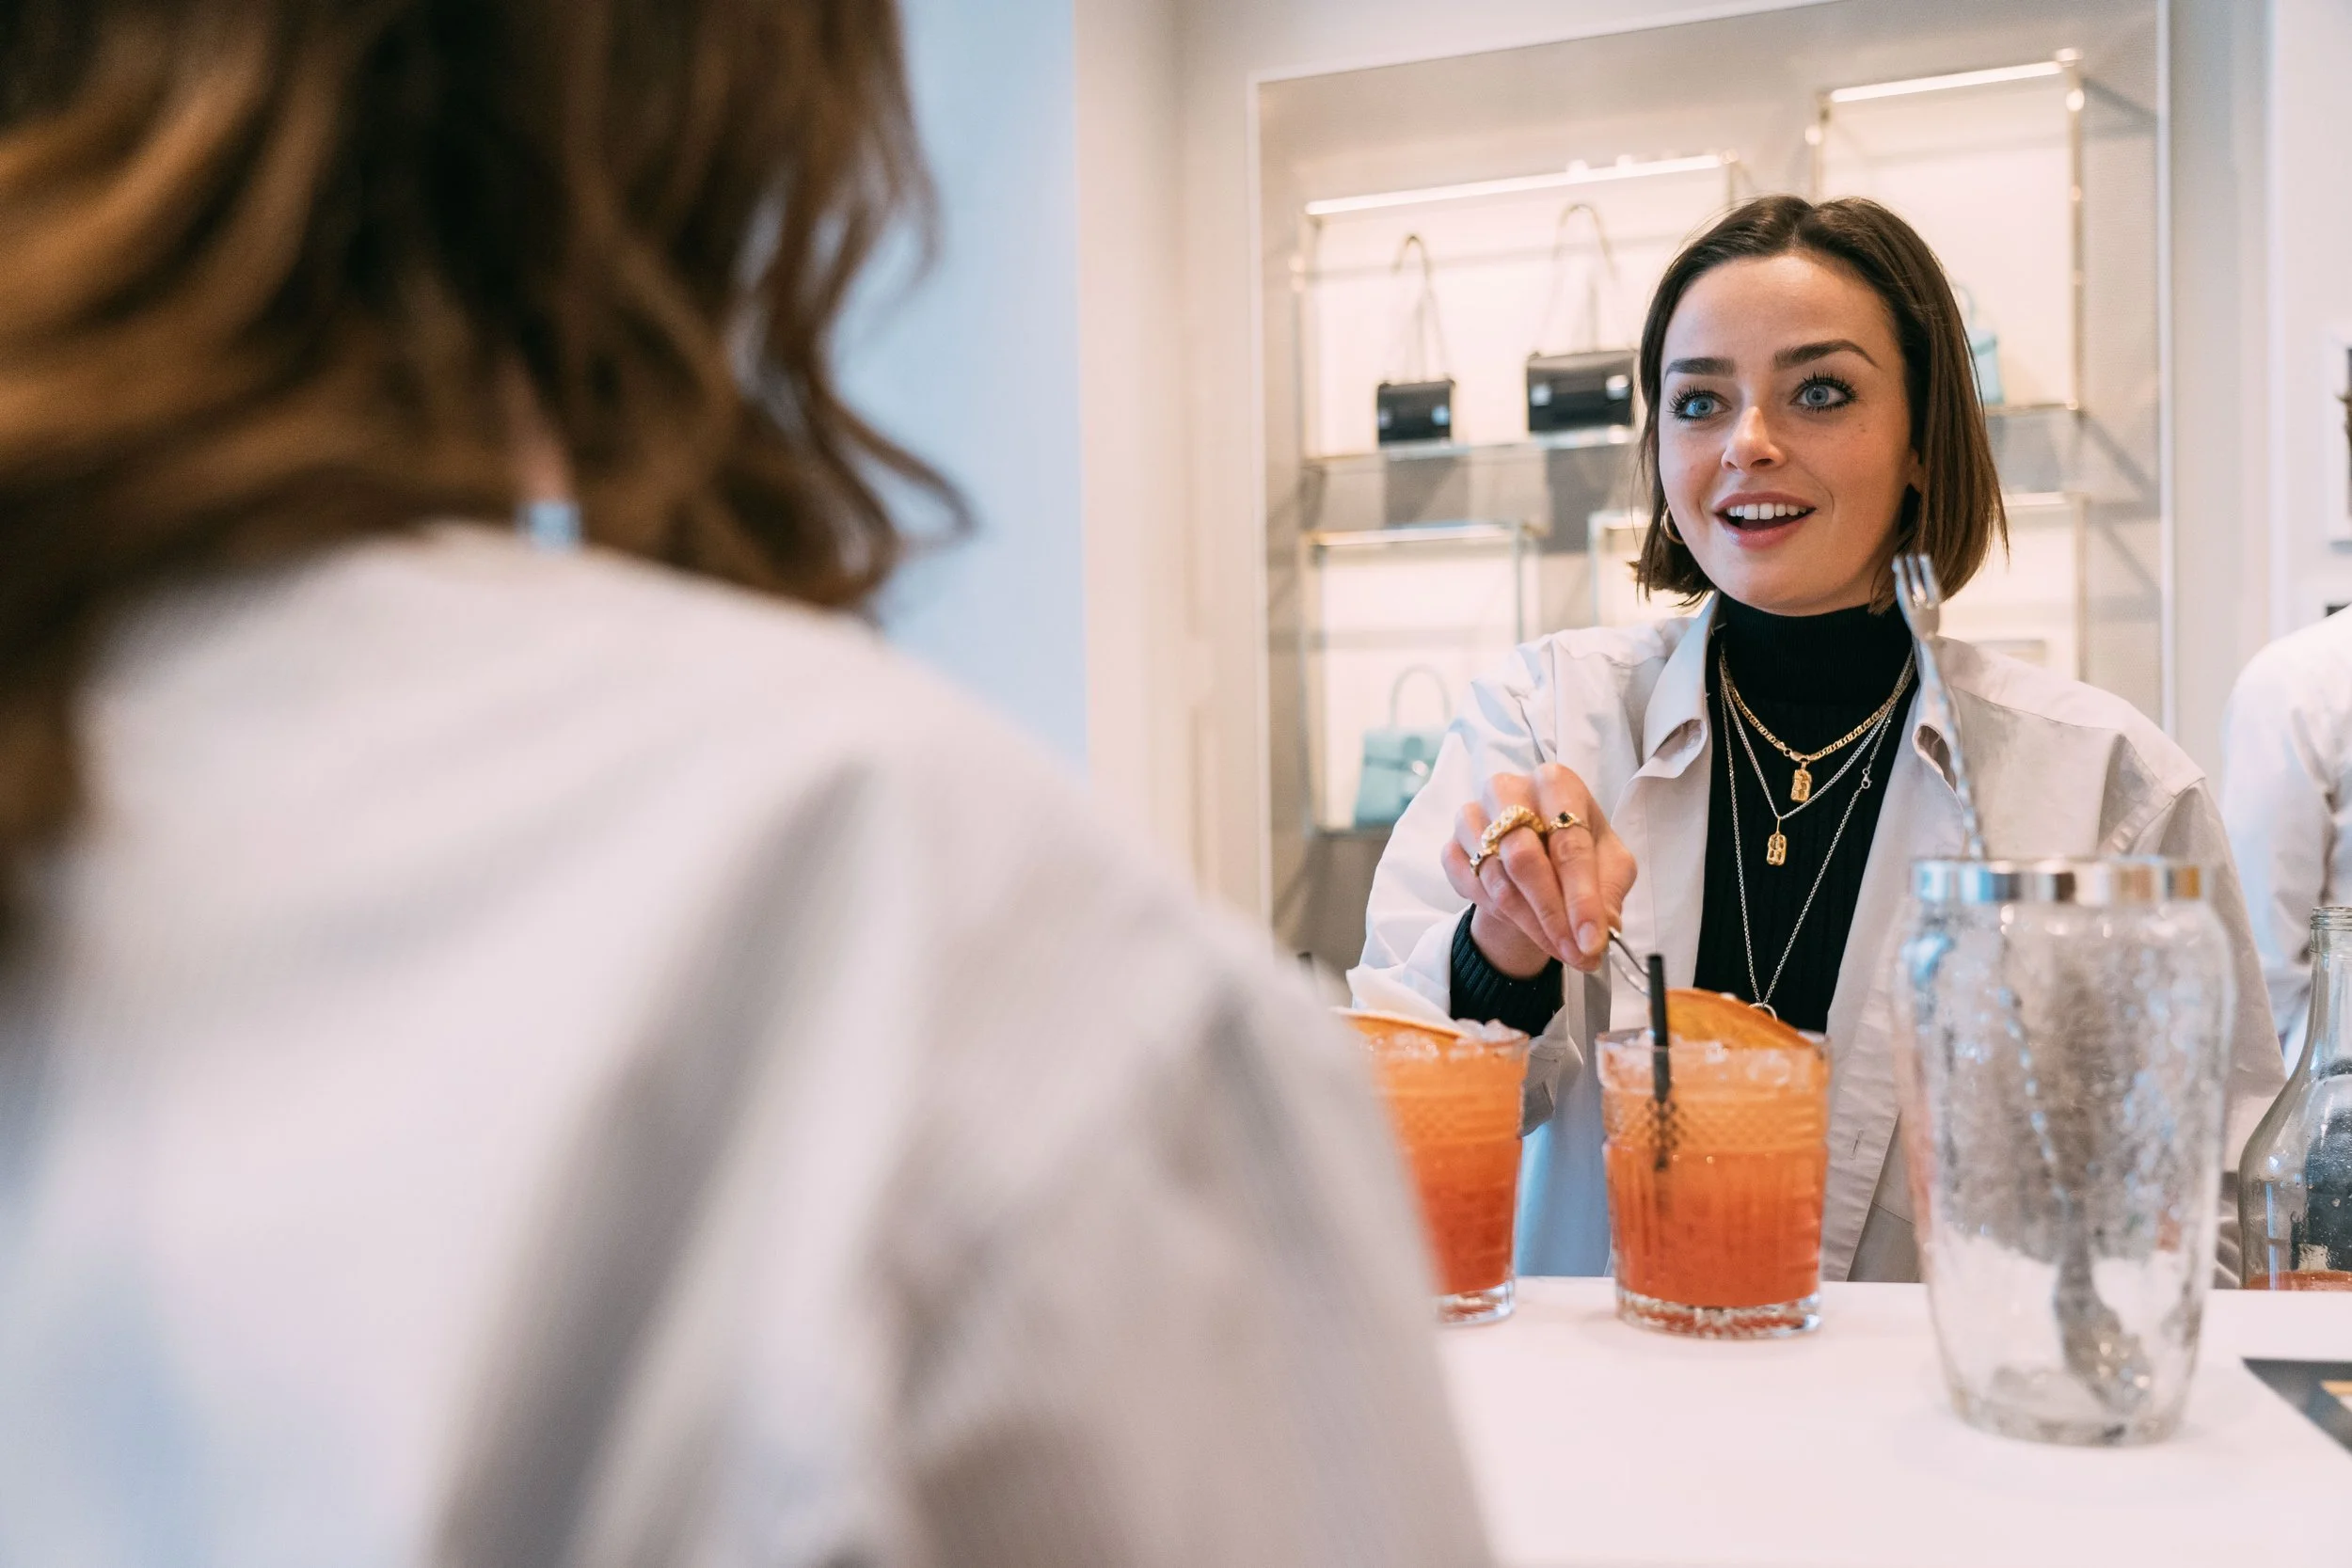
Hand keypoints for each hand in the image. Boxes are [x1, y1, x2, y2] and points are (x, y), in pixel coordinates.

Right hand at [1439, 765, 1639, 976]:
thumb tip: (1604, 932)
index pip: (1568, 843)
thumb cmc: (1576, 852)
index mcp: (1557, 783)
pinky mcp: (1451, 843)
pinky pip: (1467, 884)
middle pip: (1523, 857)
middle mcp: (1510, 789)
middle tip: (1572, 951)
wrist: (1534, 859)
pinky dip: (1495, 911)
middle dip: (1551, 914)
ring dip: (1527, 921)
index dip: (1582, 898)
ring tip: (1555, 945)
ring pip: (1494, 877)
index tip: (1592, 940)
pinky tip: (1520, 921)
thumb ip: (1609, 894)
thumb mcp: (1609, 867)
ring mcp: (1474, 814)